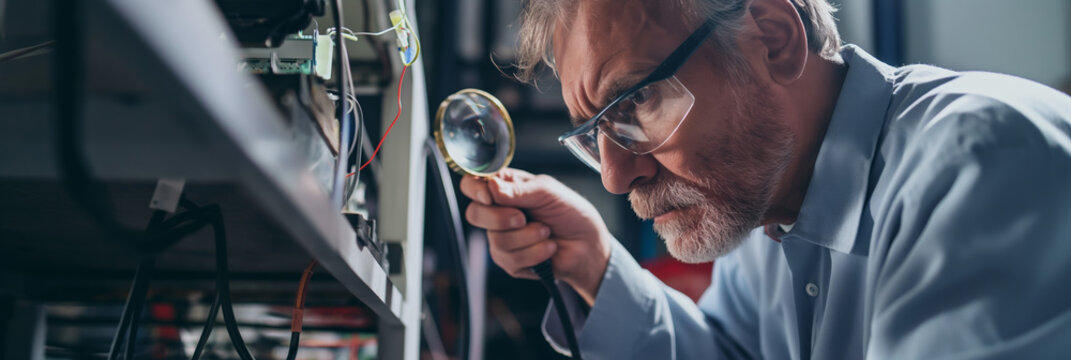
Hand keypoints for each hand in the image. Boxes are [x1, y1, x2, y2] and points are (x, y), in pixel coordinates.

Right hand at [460, 168, 612, 304]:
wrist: (588, 246)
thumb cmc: (571, 213)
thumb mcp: (549, 192)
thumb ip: (520, 190)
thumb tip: (491, 187)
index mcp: (505, 188)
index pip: (472, 185)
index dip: (475, 190)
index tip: (490, 197)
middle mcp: (498, 211)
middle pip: (474, 214)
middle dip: (501, 218)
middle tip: (525, 218)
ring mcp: (501, 237)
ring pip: (496, 239)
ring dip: (528, 237)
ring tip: (547, 232)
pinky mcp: (509, 261)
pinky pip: (509, 259)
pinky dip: (534, 253)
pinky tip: (547, 248)